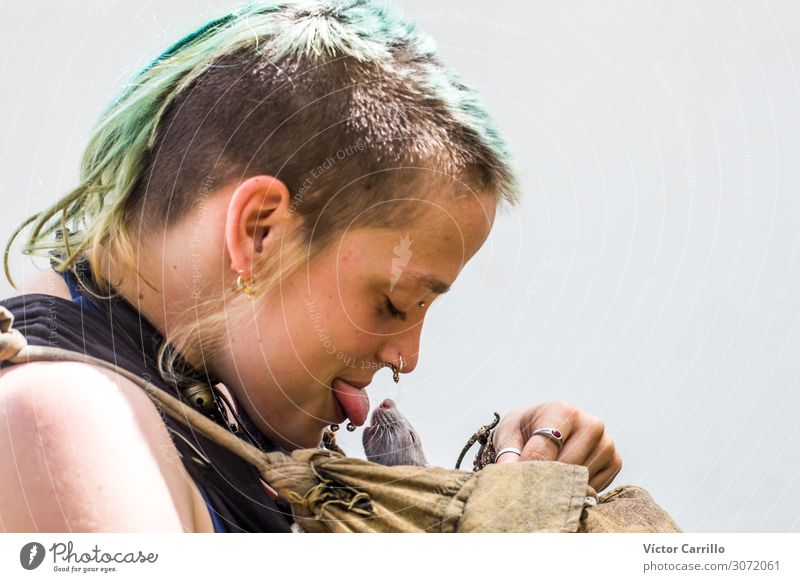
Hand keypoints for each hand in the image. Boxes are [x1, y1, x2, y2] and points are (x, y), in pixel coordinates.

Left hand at [491, 401, 621, 491]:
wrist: (541, 428)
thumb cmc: (523, 431)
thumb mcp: (508, 436)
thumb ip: (508, 455)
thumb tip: (511, 472)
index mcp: (562, 410)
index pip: (547, 448)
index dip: (530, 470)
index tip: (519, 483)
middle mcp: (591, 423)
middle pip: (567, 467)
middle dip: (546, 482)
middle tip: (530, 490)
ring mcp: (606, 442)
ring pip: (581, 480)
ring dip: (562, 488)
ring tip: (546, 483)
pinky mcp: (615, 461)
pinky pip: (595, 488)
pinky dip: (577, 491)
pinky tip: (564, 481)